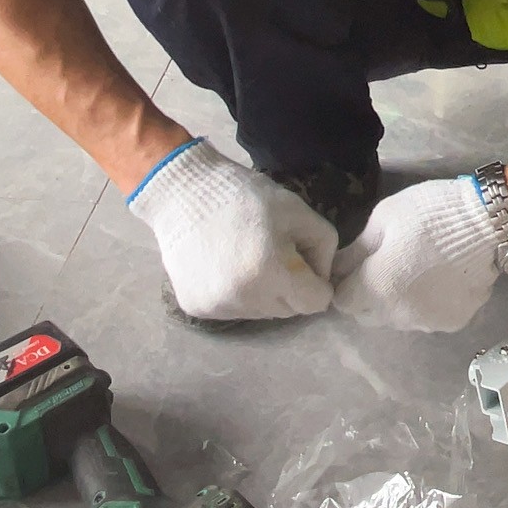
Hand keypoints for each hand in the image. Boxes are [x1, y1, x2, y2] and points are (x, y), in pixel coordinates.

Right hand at [128, 140, 337, 319]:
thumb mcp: (298, 211)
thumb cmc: (245, 197)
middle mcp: (244, 298)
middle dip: (291, 287)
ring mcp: (218, 307)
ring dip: (263, 292)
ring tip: (246, 257)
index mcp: (272, 272)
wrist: (183, 194)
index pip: (316, 303)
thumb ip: (325, 247)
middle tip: (273, 253)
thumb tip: (323, 277)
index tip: (303, 260)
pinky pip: (234, 310)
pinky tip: (225, 266)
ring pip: (262, 313)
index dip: (316, 281)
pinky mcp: (197, 308)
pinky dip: (236, 294)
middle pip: (289, 310)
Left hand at [332, 178, 499, 332]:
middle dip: (368, 297)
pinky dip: (429, 305)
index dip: (346, 284)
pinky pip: (429, 319)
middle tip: (385, 268)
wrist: (487, 222)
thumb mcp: (384, 218)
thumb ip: (357, 249)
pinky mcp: (455, 322)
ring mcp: (429, 323)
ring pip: (399, 320)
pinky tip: (441, 281)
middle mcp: (399, 315)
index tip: (358, 268)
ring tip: (417, 273)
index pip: (344, 302)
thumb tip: (338, 267)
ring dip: (399, 304)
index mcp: (377, 289)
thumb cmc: (429, 213)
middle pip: (369, 316)